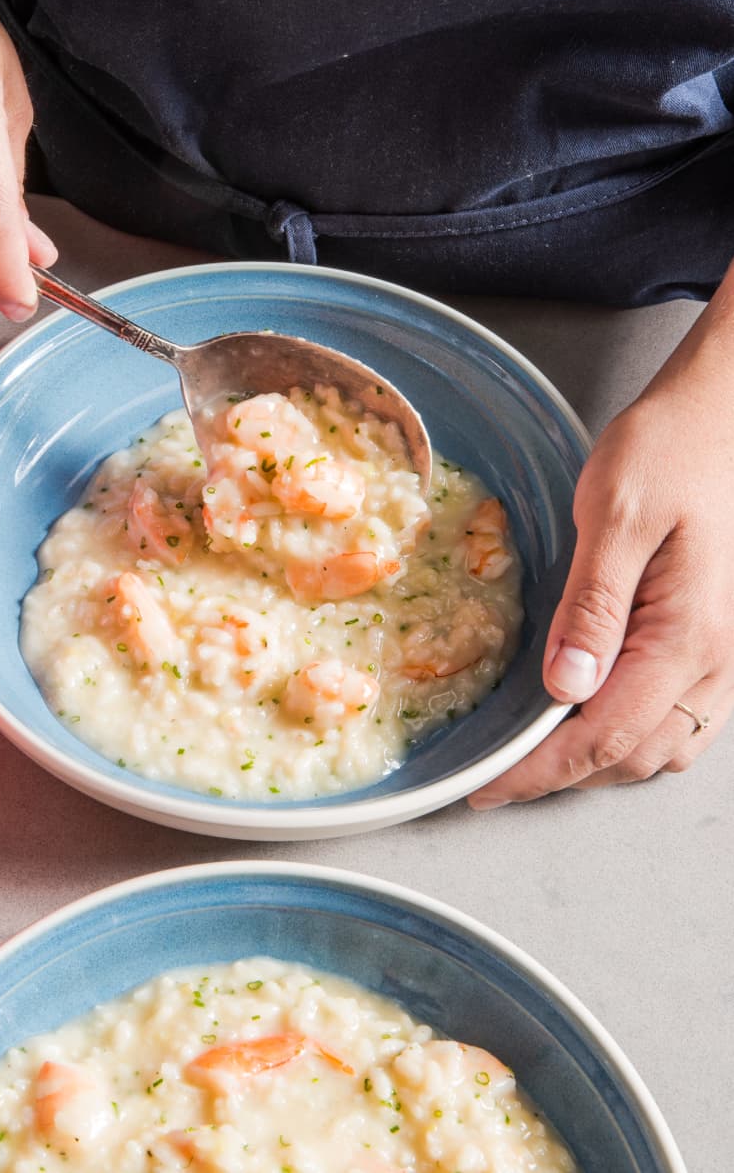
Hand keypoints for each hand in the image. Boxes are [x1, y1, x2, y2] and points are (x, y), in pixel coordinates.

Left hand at [470, 268, 733, 807]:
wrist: (726, 410)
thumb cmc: (671, 449)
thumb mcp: (618, 518)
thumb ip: (593, 608)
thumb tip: (566, 688)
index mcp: (688, 635)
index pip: (604, 735)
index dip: (540, 771)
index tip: (488, 788)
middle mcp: (720, 659)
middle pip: (636, 754)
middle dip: (565, 774)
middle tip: (500, 772)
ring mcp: (729, 654)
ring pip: (666, 744)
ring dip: (602, 760)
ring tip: (538, 753)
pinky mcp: (723, 638)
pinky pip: (684, 716)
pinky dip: (635, 734)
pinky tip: (596, 715)